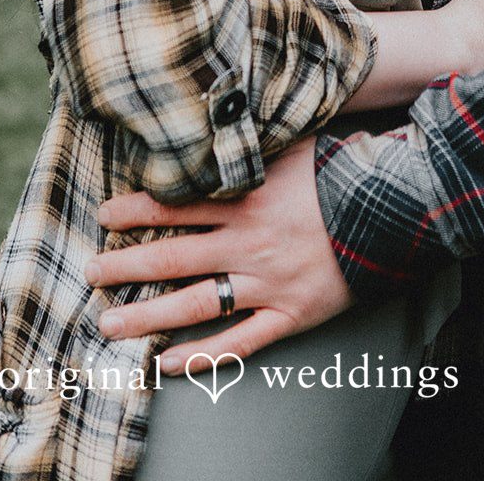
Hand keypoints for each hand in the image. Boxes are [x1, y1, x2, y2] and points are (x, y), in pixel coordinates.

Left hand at [86, 138, 352, 371]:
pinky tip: (168, 363)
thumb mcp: (293, 143)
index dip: (137, 210)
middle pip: (175, 258)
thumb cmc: (340, 170)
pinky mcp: (290, 314)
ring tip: (109, 324)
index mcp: (248, 199)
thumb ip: (252, 141)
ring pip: (197, 304)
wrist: (394, 208)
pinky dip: (202, 356)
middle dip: (127, 266)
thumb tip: (214, 118)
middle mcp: (250, 243)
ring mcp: (268, 283)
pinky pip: (239, 342)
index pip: (178, 205)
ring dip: (149, 316)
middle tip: (89, 273)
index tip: (103, 214)